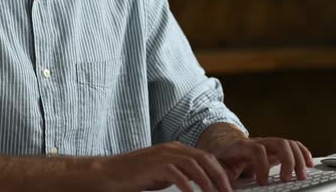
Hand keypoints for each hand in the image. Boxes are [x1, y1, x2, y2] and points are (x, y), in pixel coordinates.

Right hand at [98, 141, 232, 191]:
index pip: (205, 157)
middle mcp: (172, 149)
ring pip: (195, 165)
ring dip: (208, 182)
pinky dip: (189, 186)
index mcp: (176, 149)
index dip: (219, 171)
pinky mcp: (155, 165)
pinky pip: (178, 174)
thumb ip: (179, 174)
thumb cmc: (134, 176)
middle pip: (205, 158)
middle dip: (220, 176)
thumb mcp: (162, 173)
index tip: (228, 187)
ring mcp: (163, 155)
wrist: (108, 173)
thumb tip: (197, 185)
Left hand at [211, 137, 313, 184]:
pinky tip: (309, 165)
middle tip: (287, 180)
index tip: (262, 182)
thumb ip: (222, 176)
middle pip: (279, 142)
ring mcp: (268, 143)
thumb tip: (223, 188)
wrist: (224, 146)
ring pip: (288, 143)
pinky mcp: (276, 148)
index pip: (257, 149)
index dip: (262, 165)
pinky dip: (303, 154)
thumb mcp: (219, 167)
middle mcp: (258, 141)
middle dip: (287, 161)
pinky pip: (293, 146)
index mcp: (242, 146)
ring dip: (298, 159)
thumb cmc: (222, 159)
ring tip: (301, 176)